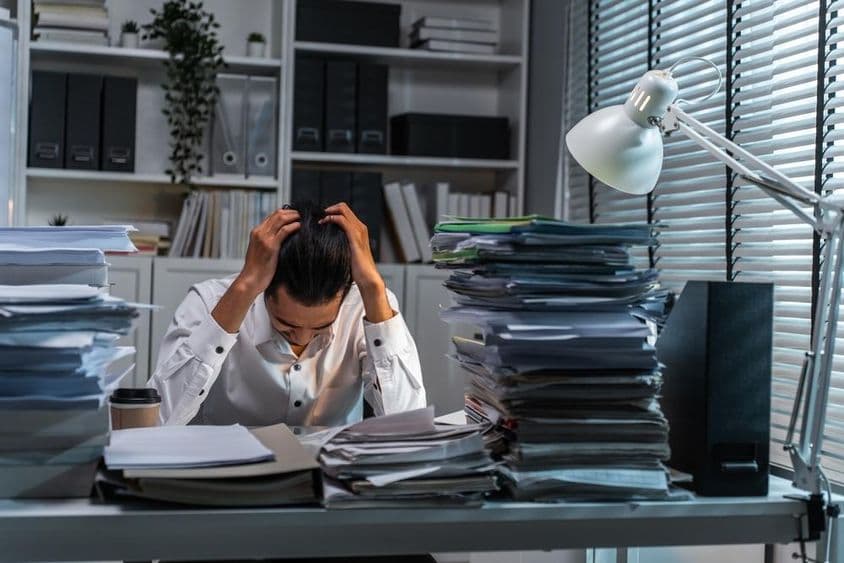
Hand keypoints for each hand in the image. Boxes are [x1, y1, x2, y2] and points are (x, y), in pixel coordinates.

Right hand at [236, 208, 300, 296]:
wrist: (250, 280)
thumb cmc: (258, 269)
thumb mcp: (261, 251)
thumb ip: (269, 242)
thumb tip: (283, 238)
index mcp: (256, 232)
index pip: (272, 216)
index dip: (286, 213)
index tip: (296, 215)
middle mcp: (259, 232)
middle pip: (277, 214)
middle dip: (291, 212)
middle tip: (302, 215)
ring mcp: (264, 238)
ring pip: (281, 219)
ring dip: (294, 217)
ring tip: (303, 219)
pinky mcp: (271, 246)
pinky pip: (284, 231)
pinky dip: (293, 226)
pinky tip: (300, 227)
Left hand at [321, 203, 392, 322]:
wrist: (367, 277)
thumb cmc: (357, 269)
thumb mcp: (346, 252)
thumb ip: (339, 245)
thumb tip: (324, 244)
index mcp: (358, 229)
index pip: (344, 211)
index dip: (331, 211)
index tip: (319, 218)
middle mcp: (360, 227)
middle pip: (342, 207)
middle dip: (328, 209)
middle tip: (317, 217)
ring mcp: (358, 231)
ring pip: (342, 210)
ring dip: (328, 212)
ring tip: (318, 220)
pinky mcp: (355, 237)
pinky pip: (342, 220)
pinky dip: (331, 218)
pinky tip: (322, 224)